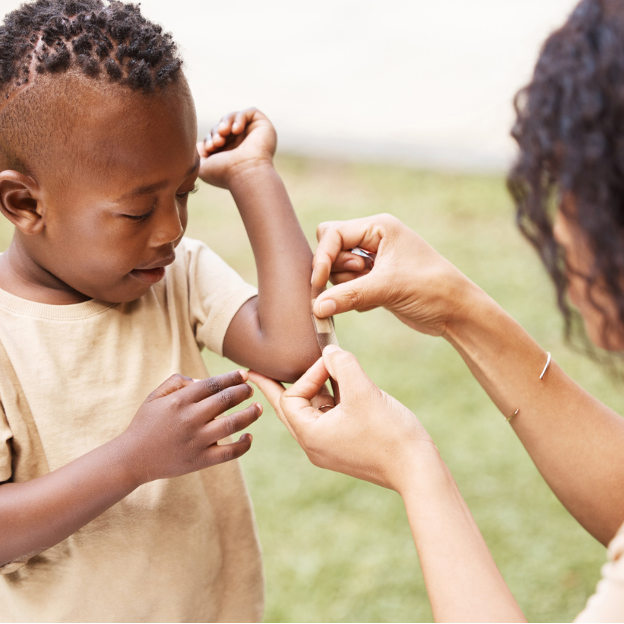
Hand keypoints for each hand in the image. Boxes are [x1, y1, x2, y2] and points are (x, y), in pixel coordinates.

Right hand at [117, 370, 261, 484]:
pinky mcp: (200, 460)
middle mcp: (190, 418)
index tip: (244, 374)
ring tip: (258, 408)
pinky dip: (243, 445)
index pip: (213, 383)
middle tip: (251, 389)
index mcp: (180, 400)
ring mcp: (197, 440)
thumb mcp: (154, 397)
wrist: (132, 459)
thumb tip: (202, 379)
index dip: (232, 377)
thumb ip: (177, 382)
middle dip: (244, 391)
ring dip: (250, 414)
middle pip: (226, 400)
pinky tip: (249, 437)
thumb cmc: (145, 424)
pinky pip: (229, 452)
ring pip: (232, 423)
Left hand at [197, 108, 276, 188]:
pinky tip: (236, 130)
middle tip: (217, 142)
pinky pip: (250, 112)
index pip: (217, 137)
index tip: (209, 147)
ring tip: (223, 132)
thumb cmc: (224, 174)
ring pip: (235, 118)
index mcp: (231, 154)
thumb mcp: (203, 167)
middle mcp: (243, 145)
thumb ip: (199, 154)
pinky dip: (239, 118)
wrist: (244, 174)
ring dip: (225, 122)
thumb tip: (201, 144)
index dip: (210, 138)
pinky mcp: (263, 127)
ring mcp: (254, 136)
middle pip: (224, 126)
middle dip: (216, 131)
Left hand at [249, 346, 434, 493]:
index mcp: (310, 435)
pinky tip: (341, 386)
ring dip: (314, 389)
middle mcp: (314, 445)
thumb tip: (328, 352)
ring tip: (311, 371)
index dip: (308, 375)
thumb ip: (341, 364)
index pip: (291, 397)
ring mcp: (329, 448)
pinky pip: (327, 419)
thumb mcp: (363, 391)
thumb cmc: (390, 434)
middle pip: (288, 408)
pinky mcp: (345, 447)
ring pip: (311, 412)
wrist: (418, 470)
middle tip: (251, 373)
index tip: (332, 364)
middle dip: (274, 387)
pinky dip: (330, 400)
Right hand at [310, 213, 478, 336]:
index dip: (322, 258)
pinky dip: (353, 297)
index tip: (318, 283)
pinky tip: (377, 302)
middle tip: (359, 278)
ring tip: (373, 293)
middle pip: (331, 248)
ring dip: (346, 285)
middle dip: (335, 269)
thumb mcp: (387, 289)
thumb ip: (348, 295)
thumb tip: (316, 307)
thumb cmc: (430, 289)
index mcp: (378, 227)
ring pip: (337, 270)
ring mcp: (374, 260)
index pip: (332, 233)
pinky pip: (347, 286)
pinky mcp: (374, 280)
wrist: (456, 312)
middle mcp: (374, 239)